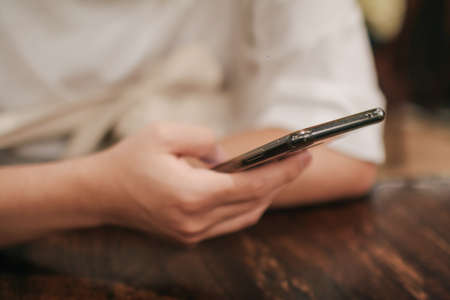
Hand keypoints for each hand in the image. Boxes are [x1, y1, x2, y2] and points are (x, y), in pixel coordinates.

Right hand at [89, 122, 311, 243]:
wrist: (100, 193)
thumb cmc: (129, 160)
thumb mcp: (164, 133)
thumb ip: (204, 140)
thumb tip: (225, 157)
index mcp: (191, 195)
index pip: (251, 186)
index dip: (282, 171)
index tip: (305, 156)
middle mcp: (196, 222)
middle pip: (254, 202)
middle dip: (281, 180)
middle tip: (301, 159)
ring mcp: (193, 234)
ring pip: (245, 216)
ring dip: (267, 194)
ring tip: (283, 171)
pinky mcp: (189, 237)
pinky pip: (230, 222)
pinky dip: (247, 205)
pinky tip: (255, 188)